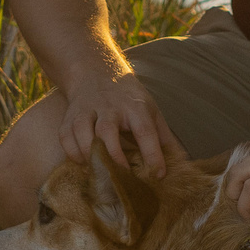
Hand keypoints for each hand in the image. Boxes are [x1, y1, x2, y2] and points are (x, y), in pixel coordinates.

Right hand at [55, 68, 184, 175]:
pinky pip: (66, 137)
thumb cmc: (129, 99)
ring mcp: (87, 110)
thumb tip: (183, 161)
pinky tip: (84, 163)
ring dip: (90, 155)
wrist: (96, 73)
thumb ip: (165, 137)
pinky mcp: (70, 117)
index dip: (152, 154)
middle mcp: (110, 107)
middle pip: (108, 129)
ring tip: (101, 172)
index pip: (145, 130)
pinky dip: (73, 153)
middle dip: (114, 155)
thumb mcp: (151, 111)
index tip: (158, 174)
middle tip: (122, 176)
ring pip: (83, 132)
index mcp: (136, 106)